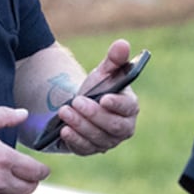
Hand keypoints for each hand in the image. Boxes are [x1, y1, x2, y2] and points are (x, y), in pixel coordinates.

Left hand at [49, 38, 140, 155]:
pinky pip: (85, 148)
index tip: (104, 98)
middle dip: (93, 114)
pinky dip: (74, 139)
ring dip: (80, 125)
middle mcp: (124, 128)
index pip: (128, 108)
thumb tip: (123, 44)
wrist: (80, 106)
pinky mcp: (92, 149)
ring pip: (97, 138)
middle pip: (113, 126)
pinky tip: (63, 129)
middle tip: (76, 102)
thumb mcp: (104, 72)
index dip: (117, 104)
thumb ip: (114, 59)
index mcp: (130, 107)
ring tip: (64, 111)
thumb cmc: (98, 88)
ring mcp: (108, 142)